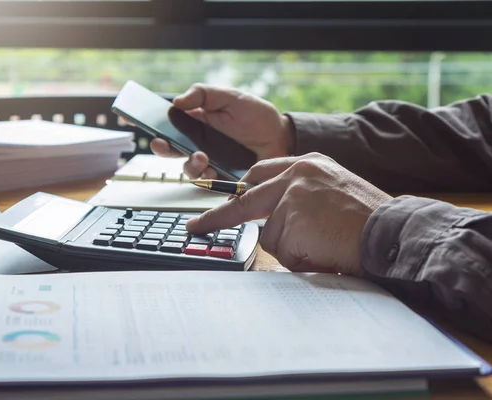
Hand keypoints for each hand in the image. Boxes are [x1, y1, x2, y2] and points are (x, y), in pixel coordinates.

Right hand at [150, 83, 293, 178]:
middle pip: (170, 149)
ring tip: (201, 156)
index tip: (131, 117)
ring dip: (188, 163)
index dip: (149, 121)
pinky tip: (212, 168)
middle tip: (161, 143)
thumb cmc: (256, 115)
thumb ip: (204, 94)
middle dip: (161, 147)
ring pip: (186, 167)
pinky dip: (205, 176)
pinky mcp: (222, 176)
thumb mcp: (230, 96)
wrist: (283, 138)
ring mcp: (209, 161)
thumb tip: (177, 101)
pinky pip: (206, 181)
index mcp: (196, 122)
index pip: (167, 123)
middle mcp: (198, 143)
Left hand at [185, 153, 392, 274]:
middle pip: (245, 198)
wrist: (393, 232)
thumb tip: (271, 216)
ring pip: (270, 234)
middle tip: (197, 226)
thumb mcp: (334, 191)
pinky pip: (283, 251)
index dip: (239, 191)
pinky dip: (300, 259)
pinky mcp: (290, 218)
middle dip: (219, 215)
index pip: (258, 174)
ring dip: (292, 248)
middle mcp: (295, 173)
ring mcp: (291, 194)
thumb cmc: (368, 219)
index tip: (221, 199)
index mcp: (306, 164)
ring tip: (324, 245)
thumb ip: (302, 196)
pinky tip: (324, 251)